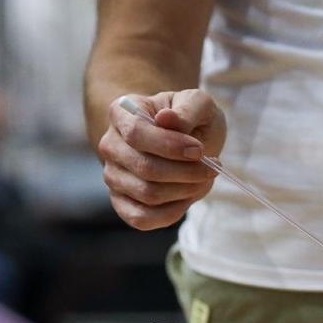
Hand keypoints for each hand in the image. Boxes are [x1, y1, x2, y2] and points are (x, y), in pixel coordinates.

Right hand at [99, 89, 224, 229]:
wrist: (185, 137)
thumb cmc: (190, 118)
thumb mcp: (198, 103)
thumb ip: (187, 108)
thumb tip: (166, 119)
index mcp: (122, 113)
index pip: (137, 134)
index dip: (171, 146)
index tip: (199, 150)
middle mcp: (110, 145)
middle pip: (145, 168)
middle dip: (186, 172)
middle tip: (212, 168)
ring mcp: (112, 175)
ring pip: (147, 194)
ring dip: (185, 191)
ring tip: (202, 179)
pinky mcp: (121, 201)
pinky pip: (141, 219)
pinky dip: (172, 213)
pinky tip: (188, 197)